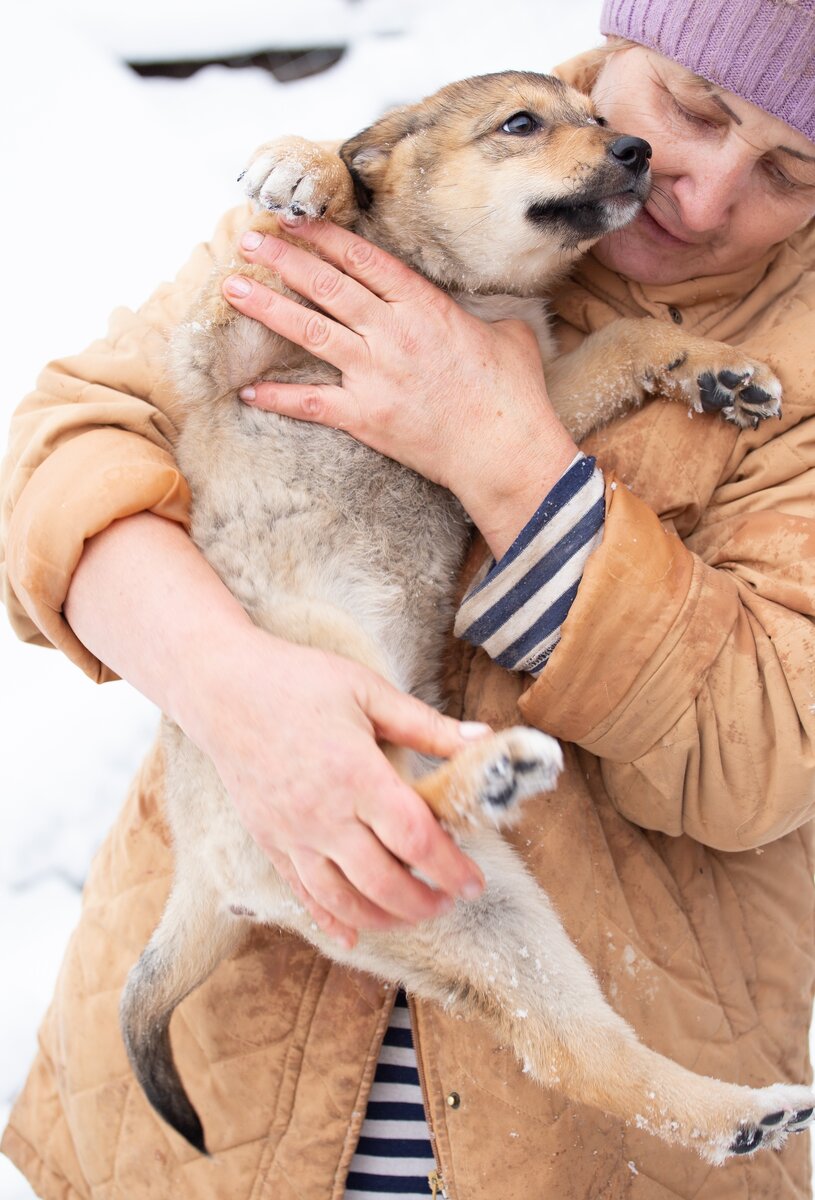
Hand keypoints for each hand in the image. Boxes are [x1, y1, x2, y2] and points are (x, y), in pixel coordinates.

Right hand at [183, 622, 488, 948]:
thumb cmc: (298, 681)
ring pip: (345, 899)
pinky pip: (303, 894)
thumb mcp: (368, 690)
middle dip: (426, 902)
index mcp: (356, 774)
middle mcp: (323, 814)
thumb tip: (485, 738)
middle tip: (452, 899)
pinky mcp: (270, 842)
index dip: (451, 868)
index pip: (415, 838)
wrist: (222, 689)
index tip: (474, 881)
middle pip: (384, 882)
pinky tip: (355, 934)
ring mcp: (293, 834)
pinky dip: (332, 920)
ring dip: (387, 918)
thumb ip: (427, 724)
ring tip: (415, 913)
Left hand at [224, 219, 577, 556]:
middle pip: (327, 285)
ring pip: (311, 330)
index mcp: (424, 306)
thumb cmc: (512, 394)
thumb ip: (483, 317)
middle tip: (249, 239)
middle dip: (285, 259)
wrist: (503, 450)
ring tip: (233, 288)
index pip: (364, 260)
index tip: (296, 220)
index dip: (326, 236)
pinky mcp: (366, 416)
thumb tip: (484, 317)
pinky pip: (311, 403)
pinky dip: (278, 397)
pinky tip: (248, 390)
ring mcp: (375, 374)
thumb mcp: (509, 335)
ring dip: (268, 308)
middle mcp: (392, 332)